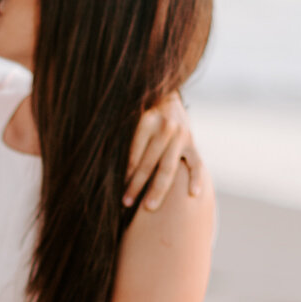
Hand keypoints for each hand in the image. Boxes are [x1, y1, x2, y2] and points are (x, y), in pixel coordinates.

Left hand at [124, 90, 203, 209]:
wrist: (167, 94)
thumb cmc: (141, 111)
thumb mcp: (131, 117)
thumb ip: (123, 136)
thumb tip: (104, 164)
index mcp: (146, 121)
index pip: (134, 154)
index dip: (125, 174)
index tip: (116, 190)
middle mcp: (165, 128)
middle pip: (149, 163)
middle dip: (136, 186)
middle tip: (126, 203)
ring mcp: (181, 136)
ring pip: (169, 168)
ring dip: (158, 190)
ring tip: (149, 207)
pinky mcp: (192, 143)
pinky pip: (196, 164)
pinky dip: (196, 179)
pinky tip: (193, 194)